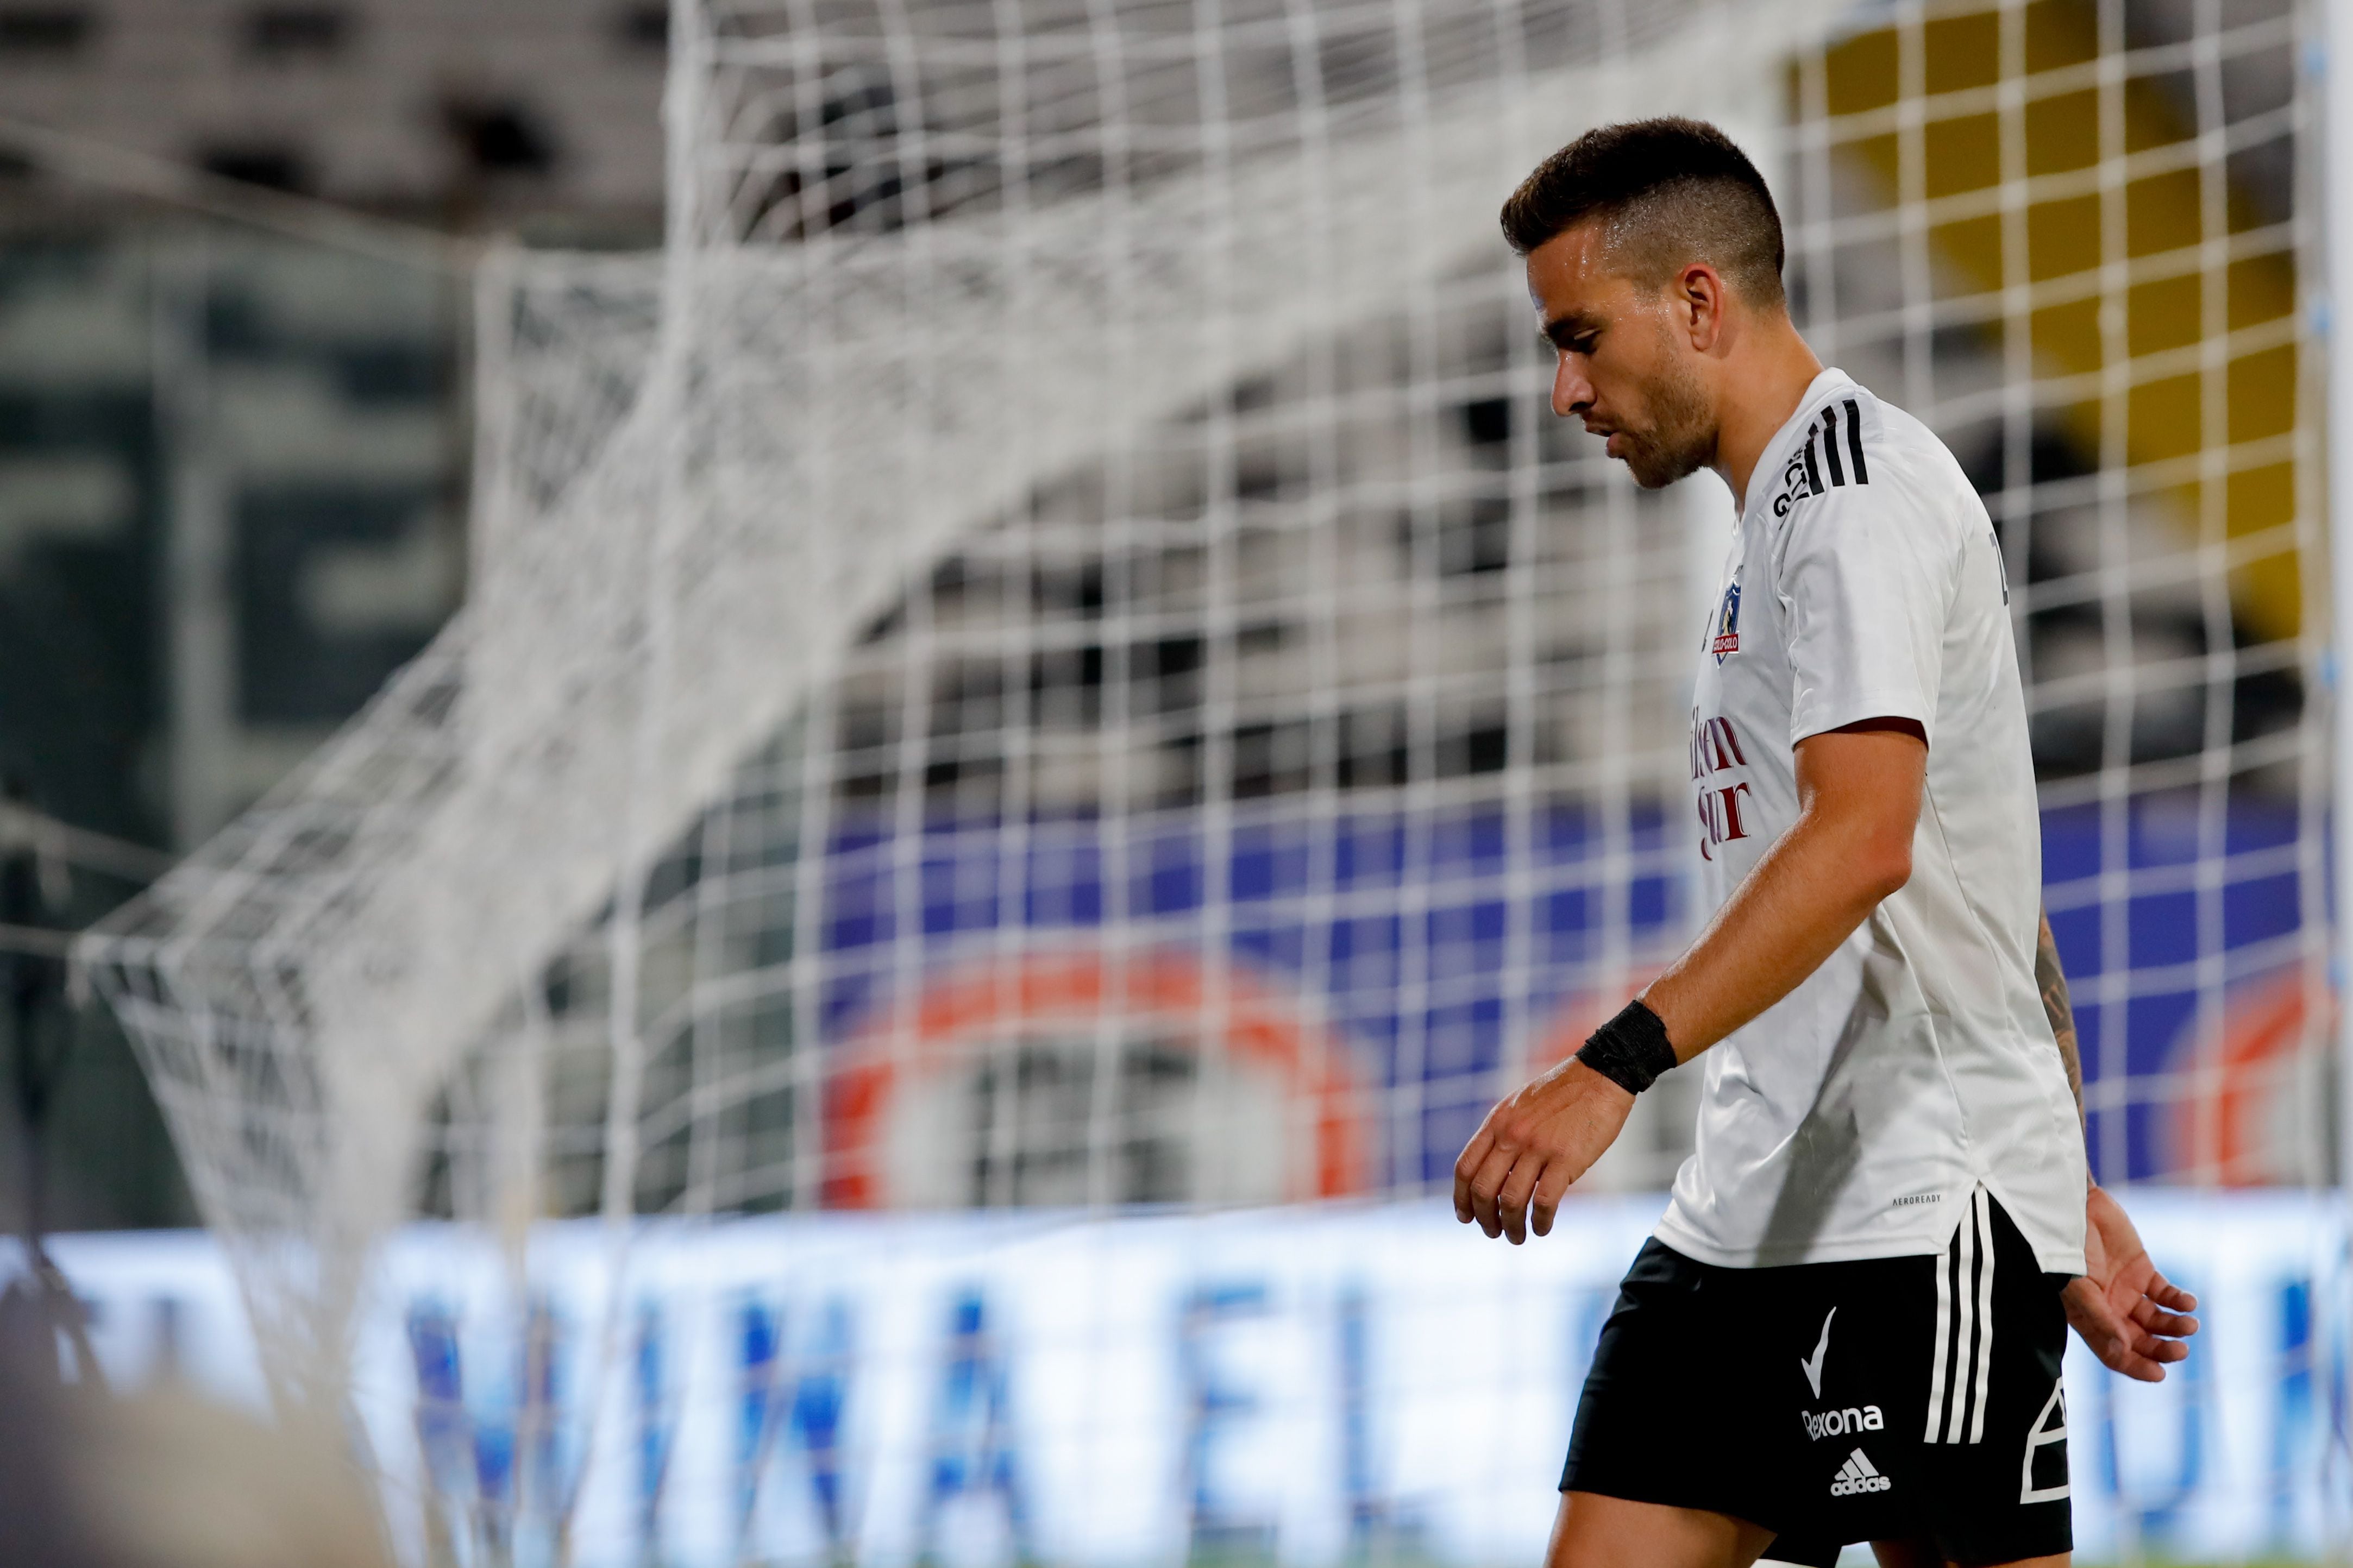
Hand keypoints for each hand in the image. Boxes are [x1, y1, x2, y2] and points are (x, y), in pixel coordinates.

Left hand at [1453, 1059, 1633, 1243]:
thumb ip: (1503, 1134)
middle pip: (1483, 1190)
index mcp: (1497, 1123)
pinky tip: (1542, 1228)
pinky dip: (1540, 1222)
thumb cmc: (1563, 1093)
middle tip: (1494, 1232)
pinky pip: (1543, 1202)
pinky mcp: (1566, 1159)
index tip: (1466, 1217)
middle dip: (1484, 1219)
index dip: (1461, 1198)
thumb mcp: (1519, 1106)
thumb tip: (1492, 1171)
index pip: (1465, 1168)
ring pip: (1510, 1201)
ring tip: (1517, 1236)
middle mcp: (1511, 1136)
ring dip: (1511, 1227)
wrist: (1600, 1075)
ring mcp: (1538, 1148)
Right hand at [2061, 1184, 2197, 1381]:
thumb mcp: (2078, 1286)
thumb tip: (2123, 1349)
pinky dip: (2179, 1301)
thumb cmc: (2065, 1248)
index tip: (2159, 1374)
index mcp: (2089, 1319)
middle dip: (2162, 1349)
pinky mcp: (2141, 1270)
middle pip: (2141, 1341)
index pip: (2114, 1353)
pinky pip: (2165, 1294)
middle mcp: (2109, 1310)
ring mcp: (2126, 1291)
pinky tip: (2188, 1303)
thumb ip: (2101, 1318)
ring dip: (2176, 1326)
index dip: (2136, 1366)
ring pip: (2157, 1320)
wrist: (2073, 1207)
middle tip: (2181, 1350)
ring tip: (2190, 1325)